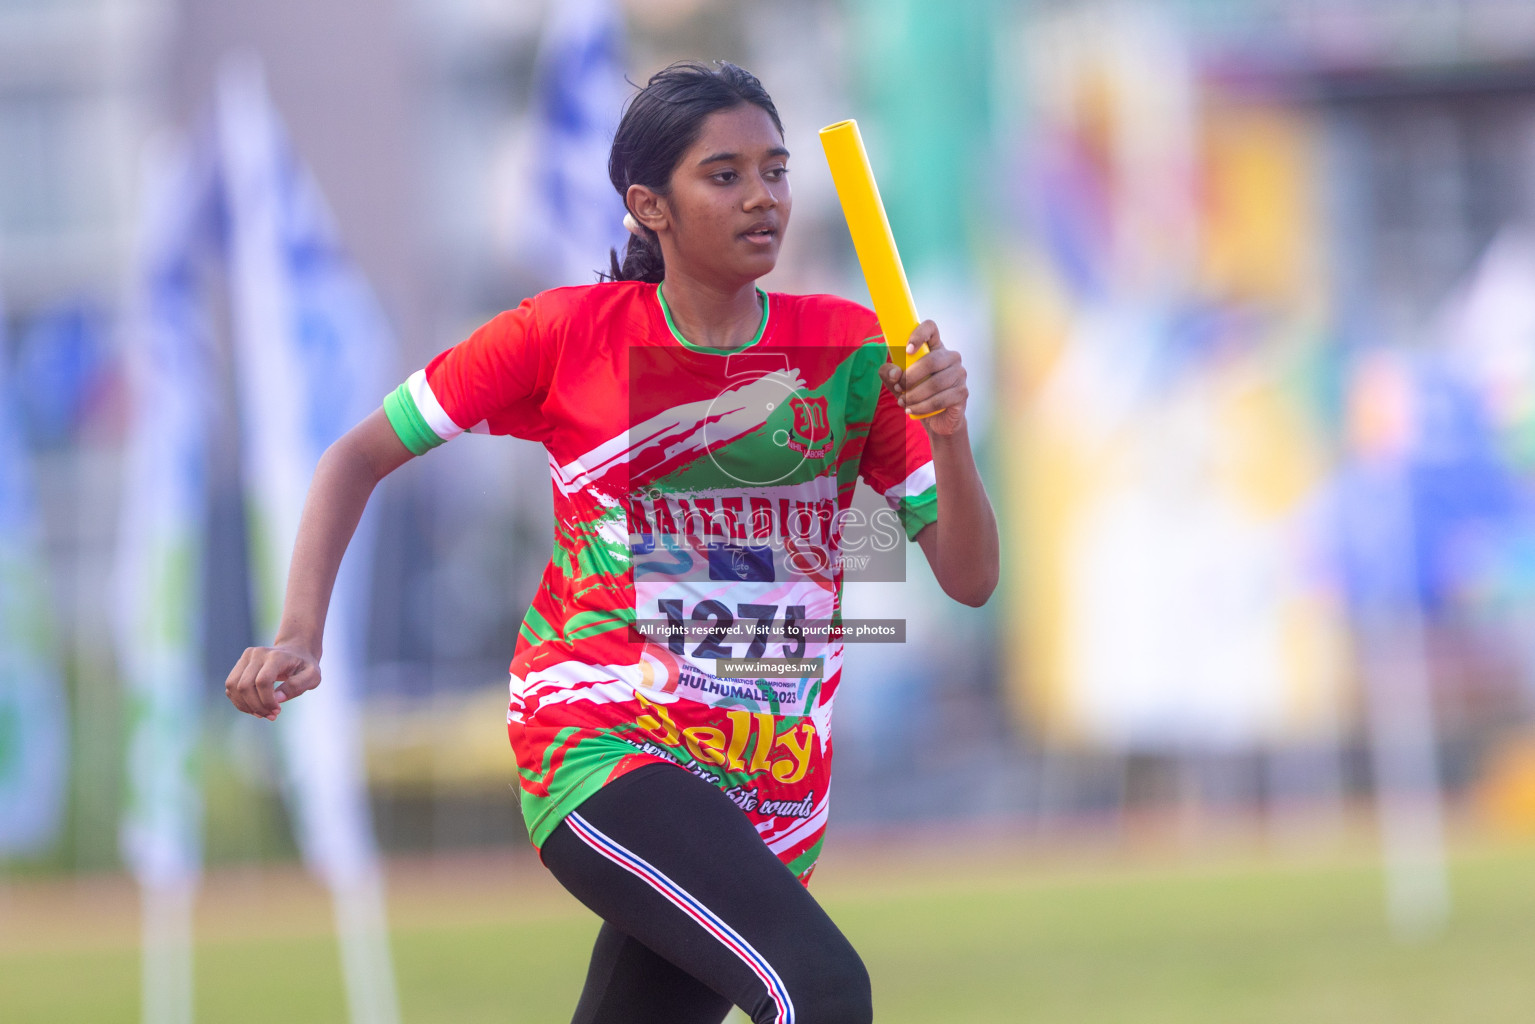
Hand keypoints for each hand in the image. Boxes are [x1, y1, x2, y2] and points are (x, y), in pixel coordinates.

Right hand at [225, 643, 320, 719]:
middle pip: (245, 686)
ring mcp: (245, 657)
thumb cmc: (305, 666)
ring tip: (263, 713)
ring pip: (233, 687)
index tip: (278, 710)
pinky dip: (240, 702)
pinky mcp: (239, 664)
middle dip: (256, 706)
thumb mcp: (312, 676)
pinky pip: (231, 688)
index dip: (267, 700)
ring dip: (246, 706)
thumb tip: (277, 699)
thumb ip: (297, 686)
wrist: (296, 651)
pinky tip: (255, 707)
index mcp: (276, 656)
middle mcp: (257, 654)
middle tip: (271, 715)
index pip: (262, 681)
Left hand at [881, 320, 967, 436]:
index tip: (907, 350)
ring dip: (915, 395)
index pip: (930, 328)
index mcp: (934, 347)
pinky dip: (923, 406)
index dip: (919, 335)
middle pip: (931, 361)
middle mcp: (951, 357)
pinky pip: (941, 399)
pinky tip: (912, 409)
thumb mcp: (896, 383)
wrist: (936, 419)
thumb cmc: (916, 394)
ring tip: (903, 402)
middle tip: (899, 388)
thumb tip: (895, 373)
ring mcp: (960, 374)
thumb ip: (888, 373)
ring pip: (936, 383)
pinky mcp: (962, 392)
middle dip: (910, 377)